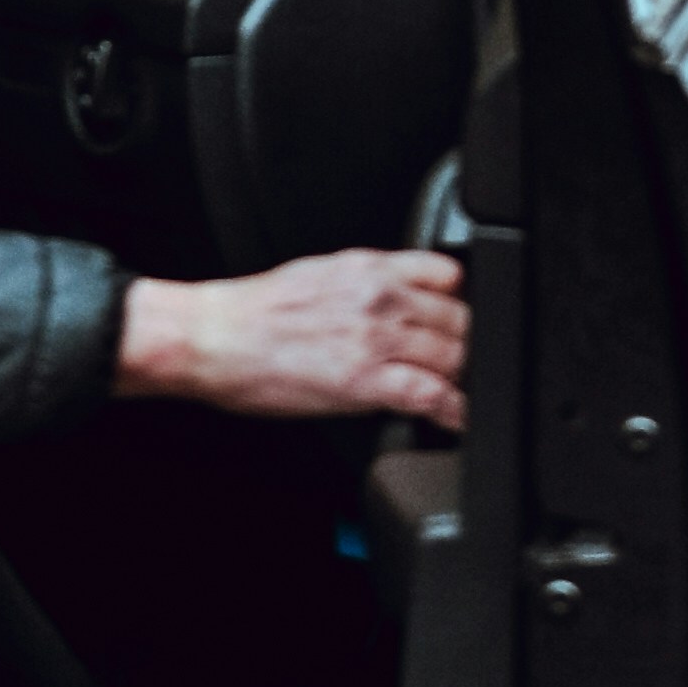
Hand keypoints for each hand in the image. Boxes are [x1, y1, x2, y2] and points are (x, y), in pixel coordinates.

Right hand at [114, 250, 466, 432]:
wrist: (217, 337)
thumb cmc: (258, 312)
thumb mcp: (322, 274)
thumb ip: (368, 282)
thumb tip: (395, 296)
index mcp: (371, 268)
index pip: (449, 273)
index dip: (462, 299)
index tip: (465, 318)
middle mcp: (381, 298)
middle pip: (458, 317)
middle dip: (468, 342)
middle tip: (469, 364)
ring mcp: (376, 340)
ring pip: (453, 353)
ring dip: (464, 376)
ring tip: (465, 392)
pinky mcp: (365, 382)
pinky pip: (430, 394)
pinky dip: (453, 409)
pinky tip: (458, 418)